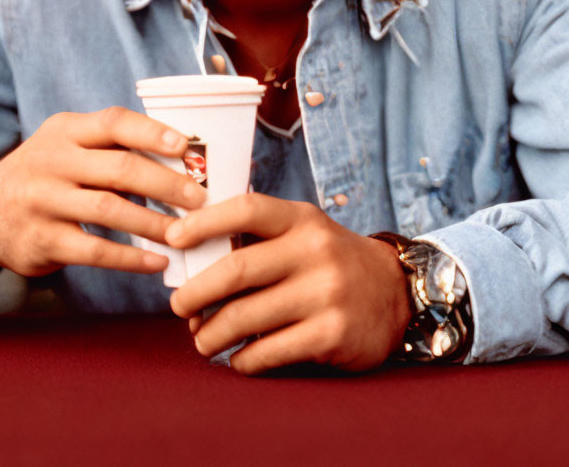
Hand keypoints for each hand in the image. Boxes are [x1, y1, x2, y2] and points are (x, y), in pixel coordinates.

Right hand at [0, 107, 206, 292]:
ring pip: (110, 210)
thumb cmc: (44, 173)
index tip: (186, 146)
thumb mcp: (65, 144)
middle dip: (166, 184)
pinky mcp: (42, 241)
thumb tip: (183, 154)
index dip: (152, 132)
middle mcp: (53, 162)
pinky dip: (130, 258)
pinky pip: (94, 250)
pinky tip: (157, 261)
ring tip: (187, 232)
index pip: (113, 123)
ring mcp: (44, 202)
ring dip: (155, 222)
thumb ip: (110, 145)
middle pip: (120, 169)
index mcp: (66, 131)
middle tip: (200, 198)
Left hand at [165, 193, 410, 374]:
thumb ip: (255, 240)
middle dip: (196, 292)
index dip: (204, 222)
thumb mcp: (301, 234)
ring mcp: (326, 293)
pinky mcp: (332, 334)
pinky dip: (243, 359)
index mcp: (302, 219)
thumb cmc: (327, 262)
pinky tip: (238, 358)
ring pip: (246, 317)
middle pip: (237, 269)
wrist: (395, 293)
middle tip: (178, 307)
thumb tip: (191, 265)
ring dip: (211, 334)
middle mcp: (315, 251)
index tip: (173, 239)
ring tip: (201, 341)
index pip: (247, 209)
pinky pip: (268, 351)